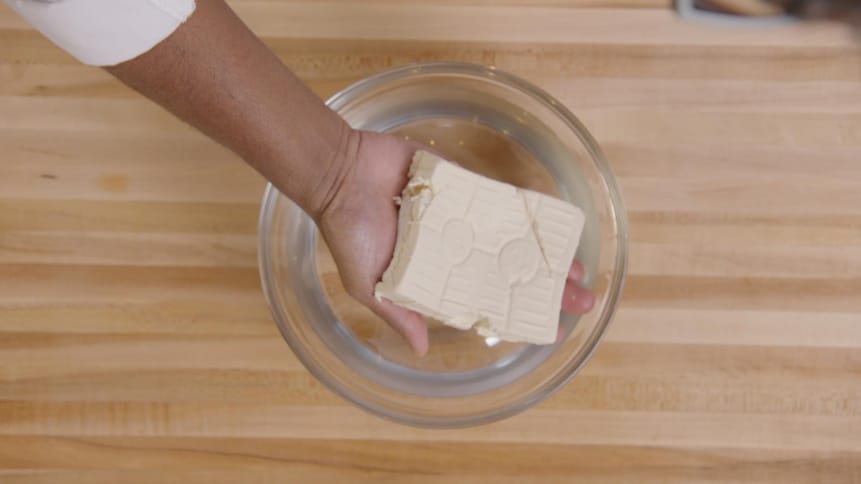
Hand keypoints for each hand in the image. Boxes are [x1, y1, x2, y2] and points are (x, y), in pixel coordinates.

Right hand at [315, 130, 594, 355]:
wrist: (340, 175)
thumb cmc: (349, 232)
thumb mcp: (367, 283)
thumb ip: (397, 312)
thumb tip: (422, 350)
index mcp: (433, 276)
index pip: (484, 300)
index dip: (516, 313)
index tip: (552, 327)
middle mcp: (453, 250)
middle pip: (508, 272)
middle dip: (545, 286)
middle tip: (583, 299)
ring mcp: (461, 217)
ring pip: (512, 239)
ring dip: (543, 253)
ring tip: (577, 267)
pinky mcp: (462, 186)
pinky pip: (500, 201)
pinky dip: (526, 213)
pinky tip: (551, 226)